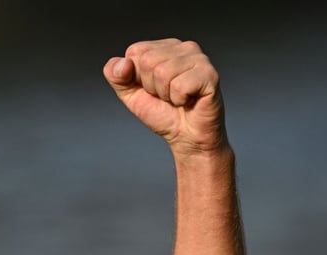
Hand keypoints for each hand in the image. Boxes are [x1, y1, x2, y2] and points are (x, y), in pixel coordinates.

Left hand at [104, 39, 226, 156]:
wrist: (186, 136)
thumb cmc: (162, 113)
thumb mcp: (130, 94)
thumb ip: (116, 76)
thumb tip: (121, 62)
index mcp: (164, 47)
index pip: (135, 51)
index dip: (137, 77)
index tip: (151, 89)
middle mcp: (183, 47)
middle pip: (148, 61)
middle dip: (151, 86)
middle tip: (166, 96)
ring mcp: (199, 59)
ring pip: (163, 72)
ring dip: (165, 94)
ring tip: (177, 98)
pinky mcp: (210, 74)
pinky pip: (179, 85)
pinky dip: (179, 100)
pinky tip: (188, 100)